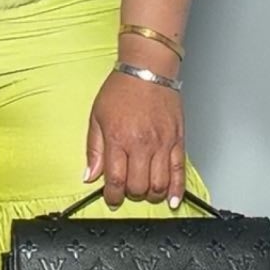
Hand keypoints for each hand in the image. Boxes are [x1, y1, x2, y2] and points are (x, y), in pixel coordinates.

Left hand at [83, 66, 184, 209]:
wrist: (148, 69)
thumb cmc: (122, 89)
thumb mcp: (97, 117)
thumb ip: (94, 149)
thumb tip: (90, 175)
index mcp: (119, 139)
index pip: (115, 180)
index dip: (112, 196)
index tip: (110, 198)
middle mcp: (142, 144)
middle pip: (138, 186)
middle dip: (130, 195)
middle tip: (126, 192)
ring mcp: (162, 144)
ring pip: (159, 185)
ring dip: (150, 195)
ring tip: (144, 192)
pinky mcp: (177, 141)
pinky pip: (179, 172)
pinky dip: (177, 190)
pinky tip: (172, 200)